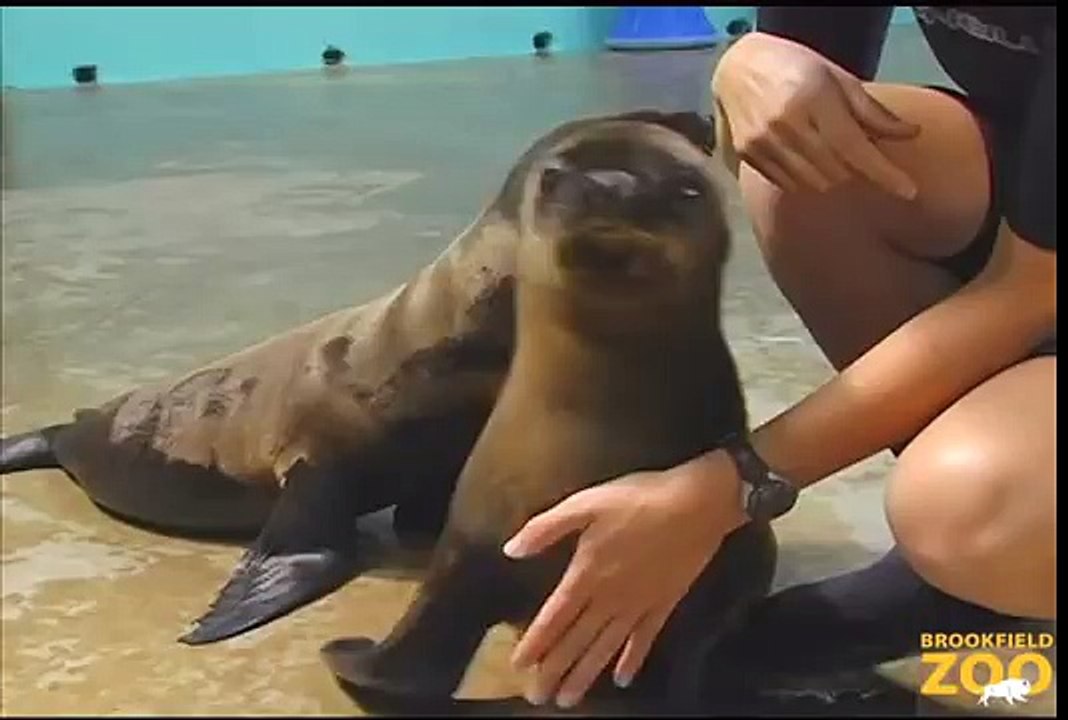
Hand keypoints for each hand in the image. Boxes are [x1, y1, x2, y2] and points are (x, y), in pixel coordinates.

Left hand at [501, 450, 747, 708]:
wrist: (697, 504)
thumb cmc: (638, 498)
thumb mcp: (585, 503)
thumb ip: (546, 528)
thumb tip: (510, 550)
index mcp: (587, 573)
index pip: (554, 617)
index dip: (535, 642)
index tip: (518, 666)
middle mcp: (610, 597)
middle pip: (577, 641)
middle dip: (554, 670)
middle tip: (538, 697)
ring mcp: (639, 604)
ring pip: (606, 648)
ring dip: (585, 674)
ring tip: (568, 699)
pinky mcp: (664, 604)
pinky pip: (644, 640)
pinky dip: (632, 661)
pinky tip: (622, 680)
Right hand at [711, 31, 919, 197]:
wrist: (738, 66)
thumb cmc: (795, 67)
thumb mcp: (839, 79)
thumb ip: (872, 111)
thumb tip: (910, 134)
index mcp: (814, 99)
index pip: (854, 148)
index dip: (884, 174)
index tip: (909, 191)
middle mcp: (786, 124)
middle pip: (836, 172)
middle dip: (856, 171)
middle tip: (859, 155)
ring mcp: (763, 142)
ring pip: (813, 183)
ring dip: (832, 177)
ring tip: (831, 154)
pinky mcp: (748, 155)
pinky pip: (788, 184)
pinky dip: (806, 179)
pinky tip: (807, 159)